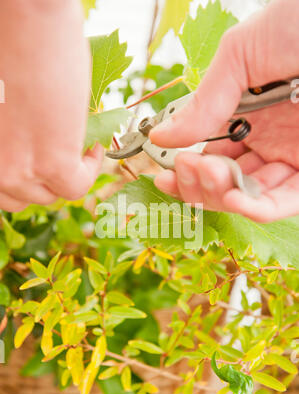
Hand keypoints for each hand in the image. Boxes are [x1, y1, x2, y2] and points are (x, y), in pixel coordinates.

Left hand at [0, 1, 102, 211]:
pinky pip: (76, 186)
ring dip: (67, 178)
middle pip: (21, 198)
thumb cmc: (6, 47)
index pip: (1, 190)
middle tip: (59, 159)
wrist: (24, 18)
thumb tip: (32, 151)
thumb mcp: (1, 111)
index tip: (41, 165)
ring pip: (49, 196)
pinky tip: (93, 146)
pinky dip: (90, 169)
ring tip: (78, 149)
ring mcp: (17, 168)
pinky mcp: (51, 163)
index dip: (25, 178)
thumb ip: (10, 139)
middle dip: (42, 182)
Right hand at [150, 0, 298, 222]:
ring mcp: (289, 156)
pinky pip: (282, 202)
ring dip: (220, 196)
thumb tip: (161, 138)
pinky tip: (232, 198)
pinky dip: (255, 208)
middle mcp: (266, 141)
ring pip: (248, 197)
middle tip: (187, 166)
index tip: (163, 173)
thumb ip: (202, 103)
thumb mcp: (239, 56)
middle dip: (198, 184)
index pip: (209, 157)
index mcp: (246, 116)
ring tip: (208, 173)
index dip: (185, 172)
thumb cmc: (296, 23)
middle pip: (224, 183)